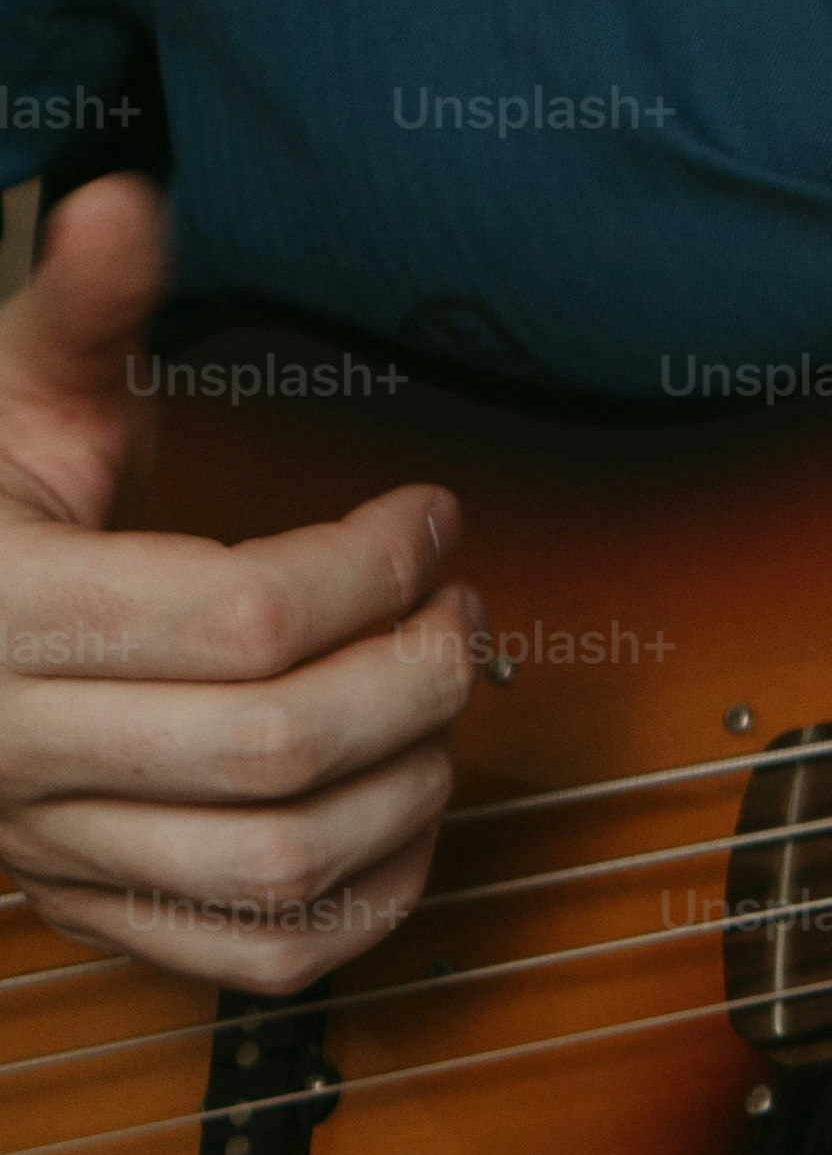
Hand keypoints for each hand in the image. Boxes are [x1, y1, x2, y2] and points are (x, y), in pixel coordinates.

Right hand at [0, 176, 477, 992]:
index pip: (242, 614)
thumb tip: (126, 200)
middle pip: (280, 745)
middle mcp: (9, 747)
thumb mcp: (14, 396)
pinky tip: (408, 814)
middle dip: (416, 673)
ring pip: (282, 860)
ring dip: (411, 785)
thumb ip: (84, 309)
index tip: (430, 517)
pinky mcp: (96, 914)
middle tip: (463, 614)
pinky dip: (368, 902)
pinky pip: (262, 955)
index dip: (374, 562)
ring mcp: (51, 849)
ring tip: (444, 700)